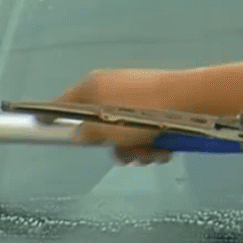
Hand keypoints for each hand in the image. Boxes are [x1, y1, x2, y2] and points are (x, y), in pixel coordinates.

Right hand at [50, 68, 179, 164]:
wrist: (191, 99)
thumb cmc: (145, 113)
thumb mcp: (107, 128)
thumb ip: (86, 133)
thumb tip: (78, 134)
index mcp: (93, 86)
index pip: (62, 105)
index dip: (54, 121)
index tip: (51, 134)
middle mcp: (111, 86)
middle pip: (99, 126)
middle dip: (115, 147)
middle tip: (130, 156)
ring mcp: (135, 94)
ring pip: (124, 132)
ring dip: (137, 150)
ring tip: (152, 154)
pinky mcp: (156, 101)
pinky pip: (144, 128)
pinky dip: (151, 141)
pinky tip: (164, 149)